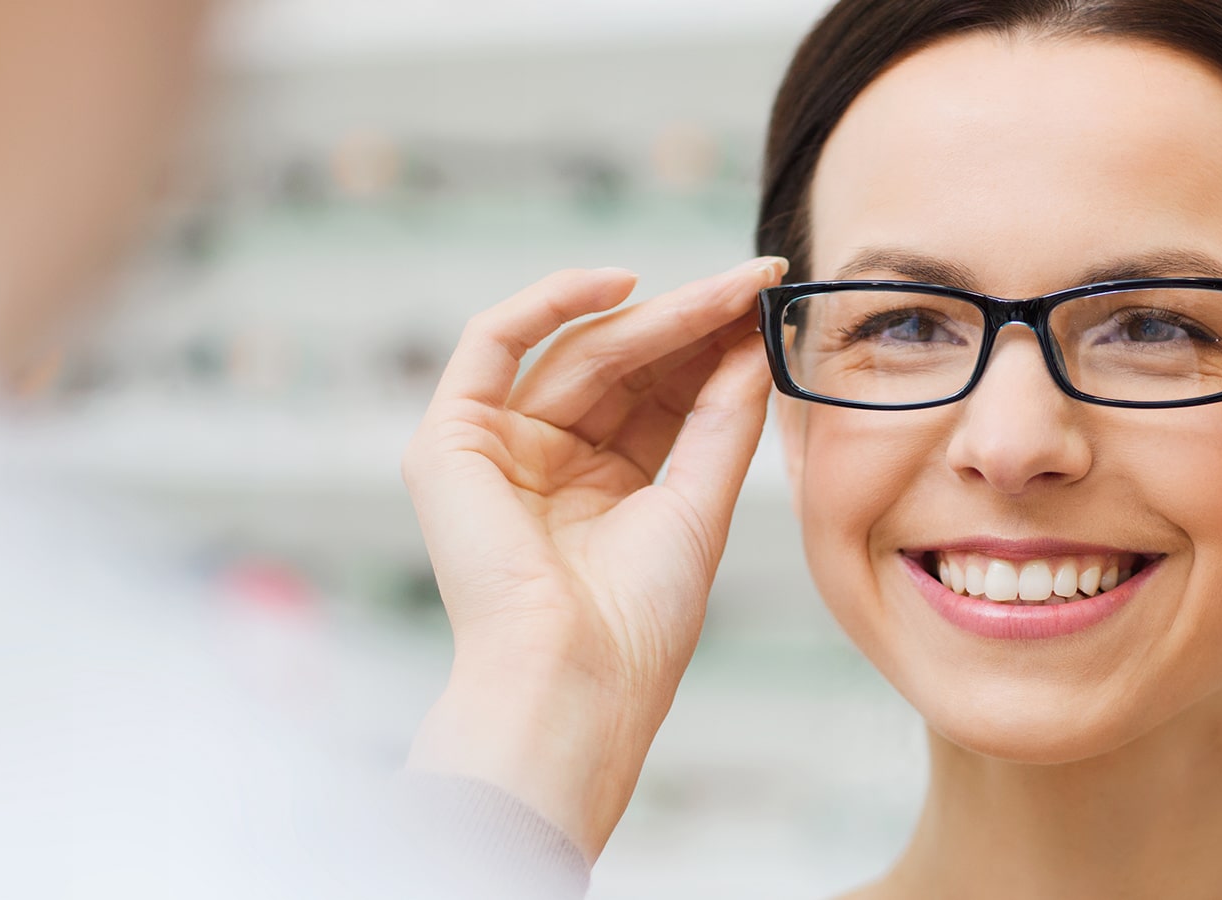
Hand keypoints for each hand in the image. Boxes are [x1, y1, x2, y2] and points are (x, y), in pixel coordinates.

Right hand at [401, 257, 786, 855]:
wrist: (576, 677)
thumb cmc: (636, 625)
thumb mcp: (699, 504)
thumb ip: (723, 419)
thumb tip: (753, 343)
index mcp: (602, 486)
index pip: (662, 394)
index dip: (714, 348)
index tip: (771, 306)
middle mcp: (546, 461)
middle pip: (624, 365)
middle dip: (693, 321)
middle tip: (757, 282)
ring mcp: (496, 447)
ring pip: (576, 349)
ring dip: (654, 314)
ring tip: (724, 292)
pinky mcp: (450, 440)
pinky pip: (491, 342)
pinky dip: (550, 303)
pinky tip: (622, 283)